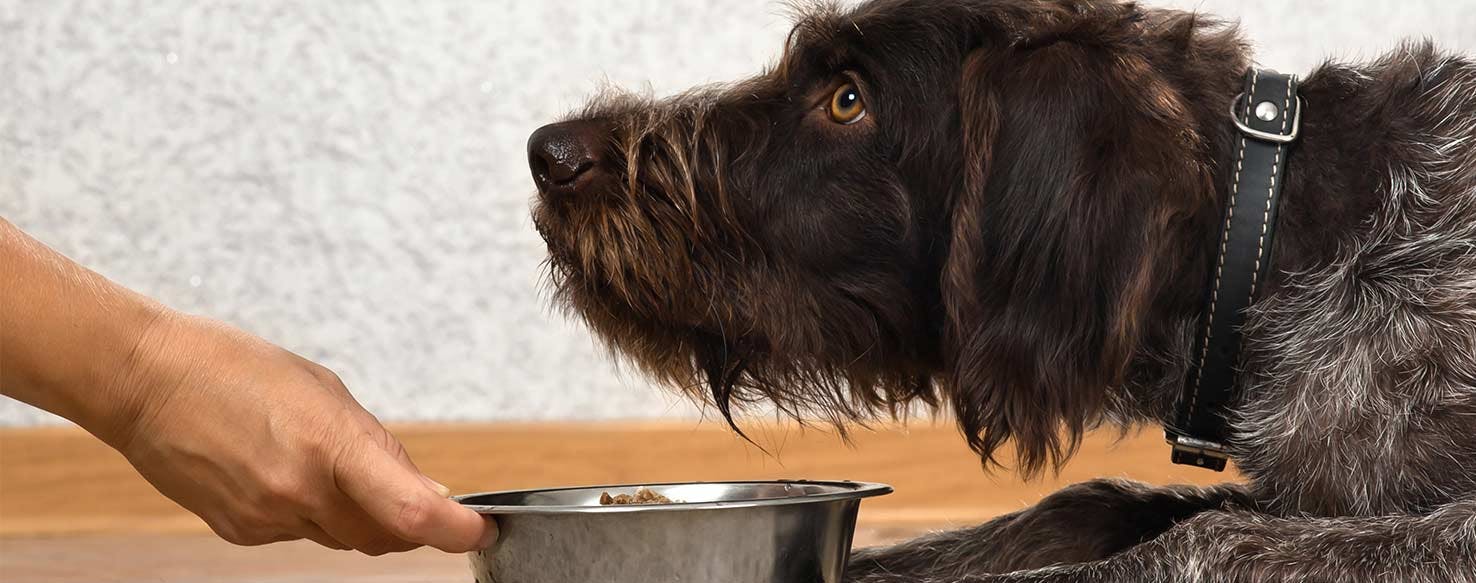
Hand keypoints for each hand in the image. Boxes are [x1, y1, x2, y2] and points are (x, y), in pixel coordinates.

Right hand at [113, 312, 495, 554]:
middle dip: (411, 525)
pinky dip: (313, 512)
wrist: (143, 381)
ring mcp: (266, 518)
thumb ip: (376, 445)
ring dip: (360, 515)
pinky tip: (288, 472)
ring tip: (332, 465)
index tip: (479, 529)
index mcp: (329, 444)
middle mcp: (298, 491)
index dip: (457, 529)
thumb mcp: (324, 389)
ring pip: (342, 538)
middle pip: (384, 537)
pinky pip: (300, 534)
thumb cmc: (232, 367)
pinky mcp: (240, 531)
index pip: (413, 511)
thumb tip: (422, 488)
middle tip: (421, 499)